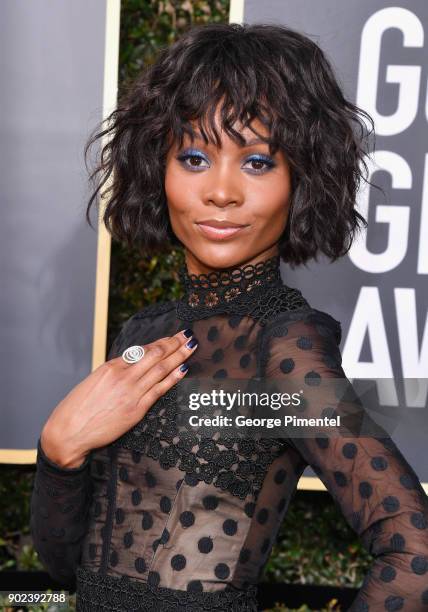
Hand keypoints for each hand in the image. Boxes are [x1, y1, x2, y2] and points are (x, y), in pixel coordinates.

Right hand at [40, 329, 197, 467]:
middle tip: (188, 335)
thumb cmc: (78, 408)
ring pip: (160, 369)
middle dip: (174, 343)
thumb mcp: (94, 381)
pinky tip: (183, 369)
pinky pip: (159, 390)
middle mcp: (123, 376)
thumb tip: (133, 365)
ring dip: (179, 356)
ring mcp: (131, 392)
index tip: (172, 336)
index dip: (160, 342)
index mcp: (111, 367)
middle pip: (155, 355)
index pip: (142, 350)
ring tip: (191, 346)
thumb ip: (115, 372)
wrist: (69, 433)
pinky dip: (173, 378)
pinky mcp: (136, 410)